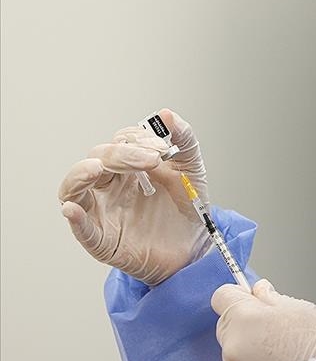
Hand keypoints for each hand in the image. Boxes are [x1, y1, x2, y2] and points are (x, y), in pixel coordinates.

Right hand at [59, 109, 209, 284]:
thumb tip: (166, 114)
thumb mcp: (191, 169)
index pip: (119, 142)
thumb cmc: (187, 208)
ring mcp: (103, 212)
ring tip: (96, 168)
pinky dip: (75, 220)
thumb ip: (183, 140)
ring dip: (80, 175)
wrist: (197, 246)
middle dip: (121, 154)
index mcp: (129, 167)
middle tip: (151, 159)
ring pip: (74, 188)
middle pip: (98, 160)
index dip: (136, 139)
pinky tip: (73, 210)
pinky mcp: (104, 241)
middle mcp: (110, 186)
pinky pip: (82, 230)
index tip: (161, 146)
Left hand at [211, 279, 315, 360]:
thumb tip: (260, 291)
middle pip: (228, 324)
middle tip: (274, 326)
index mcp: (244, 319)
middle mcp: (233, 346)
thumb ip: (271, 297)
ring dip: (251, 347)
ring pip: (235, 350)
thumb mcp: (300, 308)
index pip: (222, 296)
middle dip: (246, 322)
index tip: (252, 298)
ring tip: (281, 352)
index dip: (239, 294)